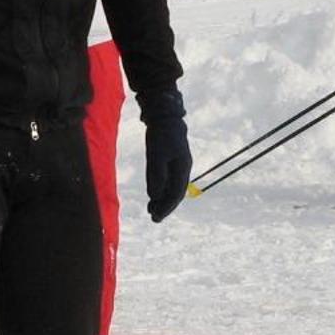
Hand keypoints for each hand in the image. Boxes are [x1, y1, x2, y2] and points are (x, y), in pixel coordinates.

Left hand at [137, 86, 191, 223]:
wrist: (164, 116)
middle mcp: (183, 168)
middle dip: (165, 206)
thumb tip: (155, 196)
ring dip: (163, 199)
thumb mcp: (156, 155)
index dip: (166, 207)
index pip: (176, 193)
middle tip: (154, 218)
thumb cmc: (160, 135)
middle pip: (176, 193)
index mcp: (182, 167)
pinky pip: (169, 180)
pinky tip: (154, 195)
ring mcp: (178, 164)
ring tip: (152, 210)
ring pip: (172, 187)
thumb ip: (156, 175)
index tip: (156, 217)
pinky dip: (162, 189)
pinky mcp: (172, 160)